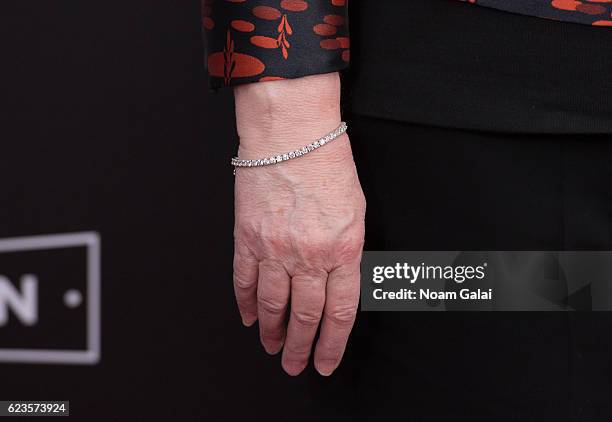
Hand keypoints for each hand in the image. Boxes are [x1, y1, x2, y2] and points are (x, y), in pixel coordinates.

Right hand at [232, 73, 365, 375]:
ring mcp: (274, 248)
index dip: (332, 344)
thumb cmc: (327, 163)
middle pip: (305, 316)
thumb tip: (338, 283)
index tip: (326, 362)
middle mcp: (308, 255)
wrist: (291, 132)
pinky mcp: (247, 237)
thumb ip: (348, 251)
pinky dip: (245, 303)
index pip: (339, 312)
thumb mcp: (356, 211)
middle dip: (301, 348)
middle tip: (295, 365)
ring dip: (272, 332)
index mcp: (343, 249)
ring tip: (272, 347)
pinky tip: (248, 317)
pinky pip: (243, 280)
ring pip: (271, 305)